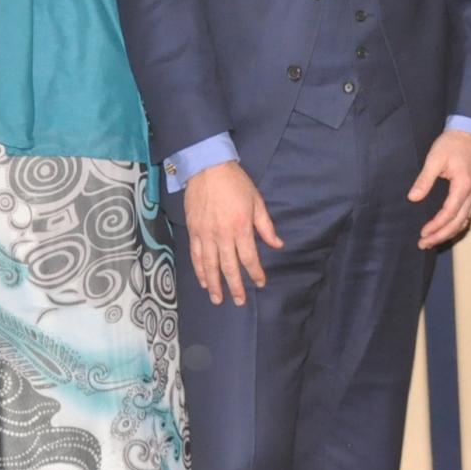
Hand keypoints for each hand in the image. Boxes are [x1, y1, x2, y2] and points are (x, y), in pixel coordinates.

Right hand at [182, 161, 281, 306]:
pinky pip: (196, 255)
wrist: (207, 167)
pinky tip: (204, 281)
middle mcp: (222, 234)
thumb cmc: (236, 183)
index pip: (249, 257)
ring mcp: (205, 234)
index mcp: (241, 227)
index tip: (260, 283)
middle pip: (228, 267)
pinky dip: (199, 270)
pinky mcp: (193, 231)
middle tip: (239, 301)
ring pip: (209, 265)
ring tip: (218, 299)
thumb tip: (277, 244)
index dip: (255, 273)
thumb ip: (266, 226)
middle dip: (235, 286)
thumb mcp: (257, 201)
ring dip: (214, 284)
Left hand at [411, 128, 470, 249]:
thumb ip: (424, 179)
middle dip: (441, 235)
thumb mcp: (435, 158)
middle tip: (424, 244)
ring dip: (448, 234)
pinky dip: (455, 226)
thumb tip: (413, 198)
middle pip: (458, 222)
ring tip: (431, 241)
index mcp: (463, 185)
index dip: (436, 226)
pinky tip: (444, 230)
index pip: (449, 213)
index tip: (423, 233)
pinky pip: (466, 216)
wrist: (470, 135)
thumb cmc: (452, 144)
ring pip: (463, 222)